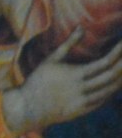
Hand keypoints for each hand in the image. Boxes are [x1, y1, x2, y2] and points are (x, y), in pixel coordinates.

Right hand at [2, 28, 121, 134]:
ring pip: (110, 90)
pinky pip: (102, 100)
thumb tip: (81, 27)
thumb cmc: (37, 82)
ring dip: (120, 79)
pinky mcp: (81, 111)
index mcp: (75, 75)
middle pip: (111, 76)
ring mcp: (82, 102)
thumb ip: (68, 44)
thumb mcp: (50, 60)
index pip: (105, 62)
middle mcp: (81, 89)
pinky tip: (115, 83)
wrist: (25, 109)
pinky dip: (111, 91)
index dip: (118, 52)